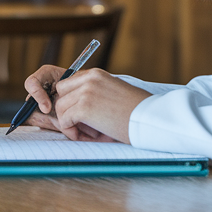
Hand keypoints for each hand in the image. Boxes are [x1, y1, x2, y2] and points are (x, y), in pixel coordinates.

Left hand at [22, 63, 149, 142]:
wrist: (151, 118)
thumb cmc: (138, 110)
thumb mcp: (115, 92)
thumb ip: (97, 93)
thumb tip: (80, 106)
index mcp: (96, 74)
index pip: (69, 84)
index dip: (72, 102)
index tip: (81, 116)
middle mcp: (89, 79)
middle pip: (61, 94)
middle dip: (67, 111)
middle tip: (81, 126)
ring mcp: (85, 92)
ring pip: (60, 108)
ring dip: (69, 123)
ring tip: (86, 134)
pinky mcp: (84, 108)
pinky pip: (65, 120)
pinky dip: (70, 131)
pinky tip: (85, 137)